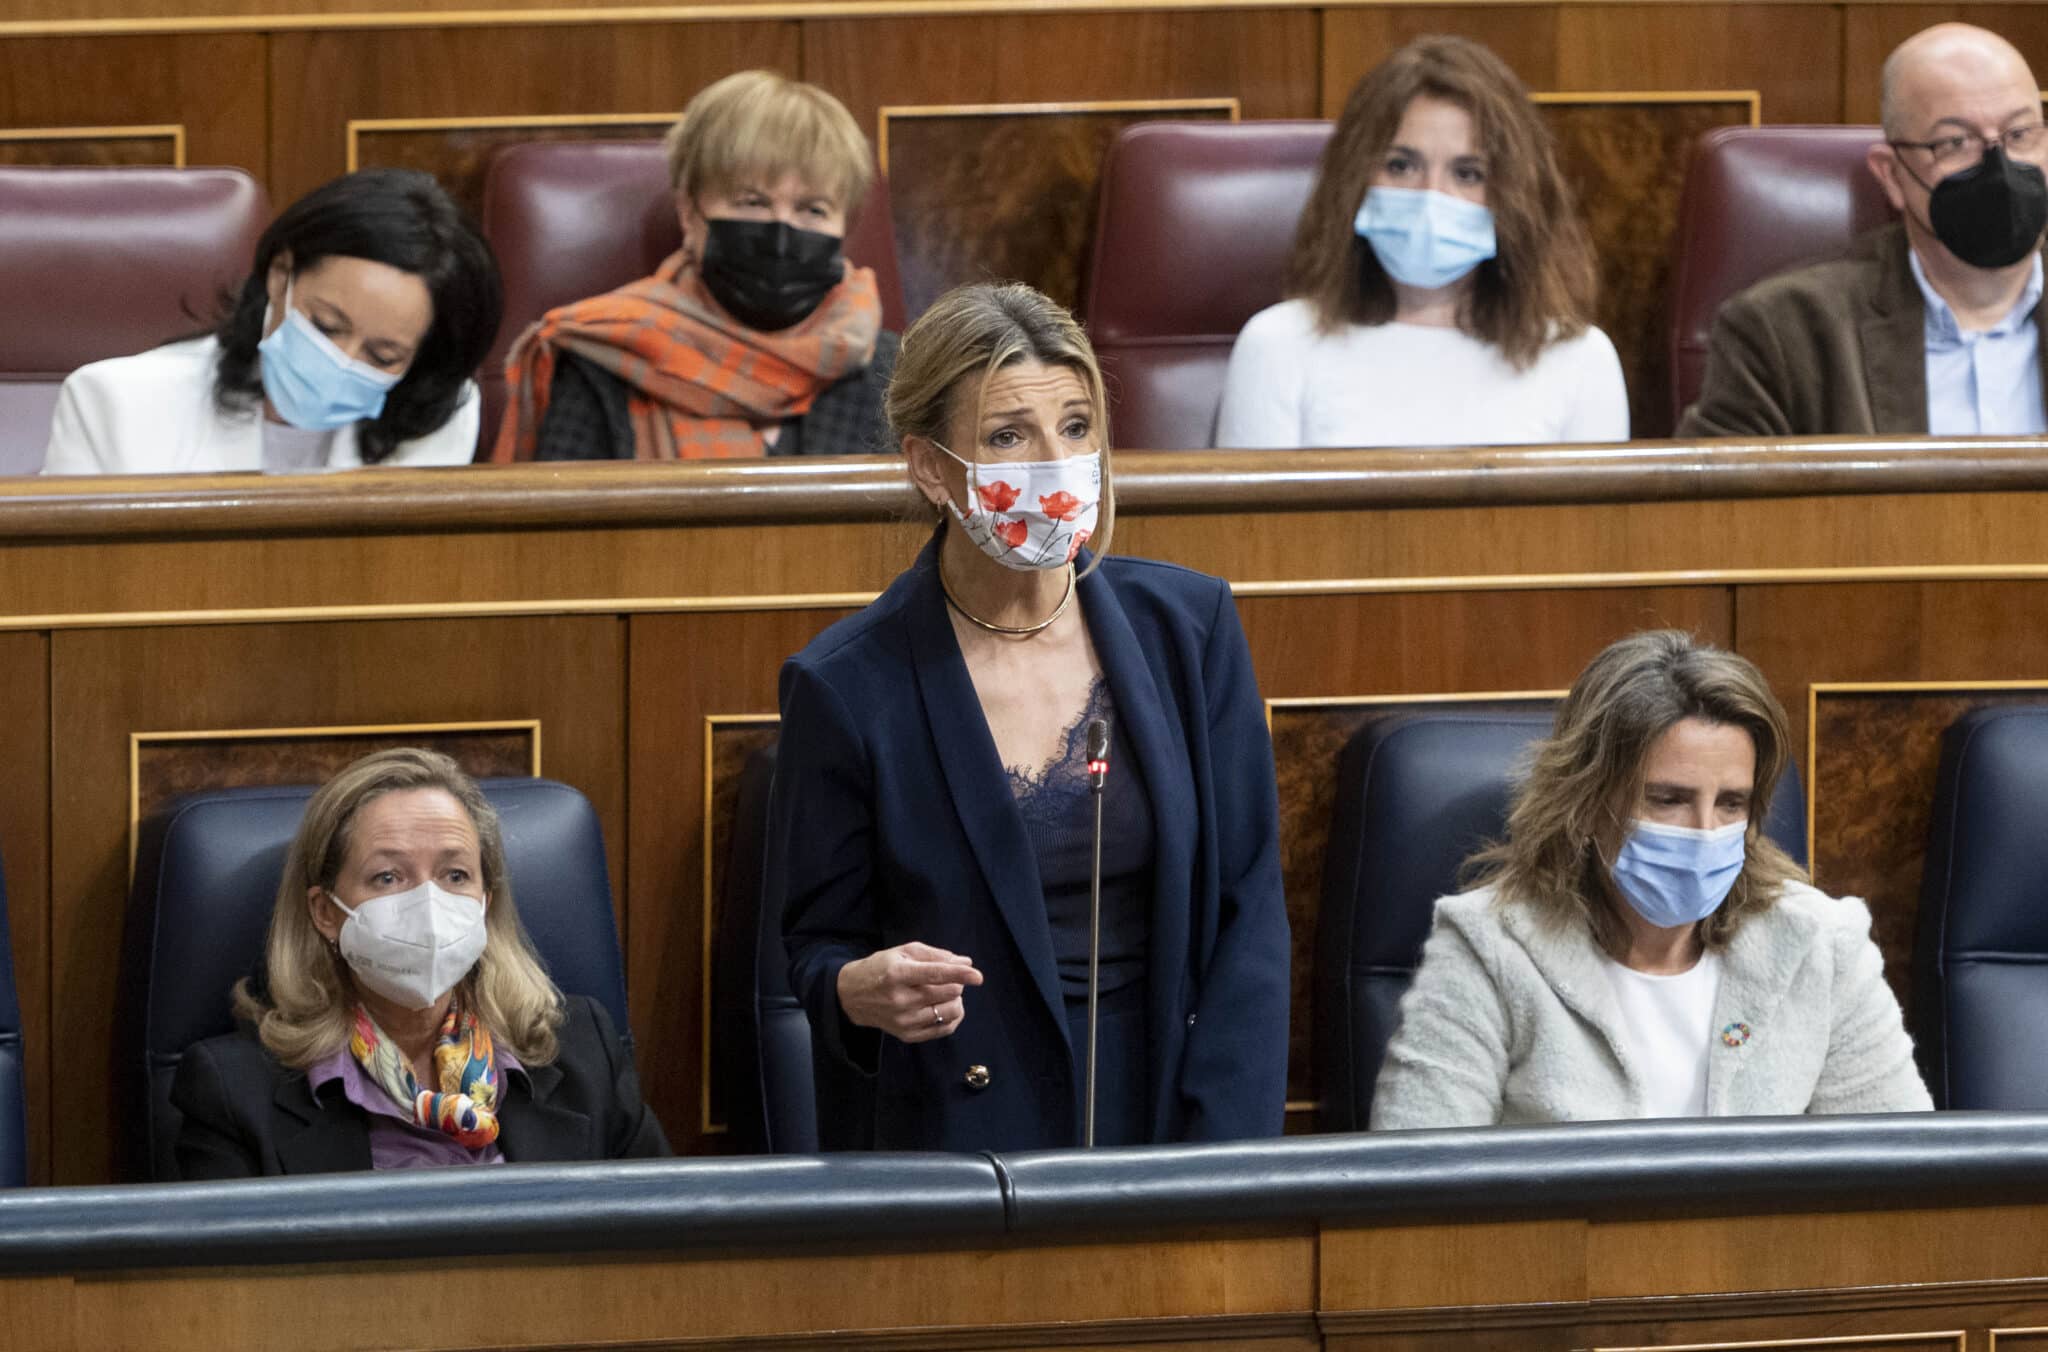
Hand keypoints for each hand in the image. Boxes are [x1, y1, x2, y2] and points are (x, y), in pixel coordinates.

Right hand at [836, 941, 983, 1043]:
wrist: (852, 996)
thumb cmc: (881, 968)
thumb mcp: (903, 952)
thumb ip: (935, 955)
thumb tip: (965, 963)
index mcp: (898, 974)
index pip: (935, 974)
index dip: (959, 974)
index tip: (977, 976)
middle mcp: (900, 1000)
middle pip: (946, 993)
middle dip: (956, 983)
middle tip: (949, 978)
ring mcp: (903, 1021)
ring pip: (949, 1013)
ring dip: (956, 1000)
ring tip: (946, 993)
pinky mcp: (906, 1035)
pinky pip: (943, 1030)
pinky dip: (952, 1017)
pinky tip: (945, 1007)